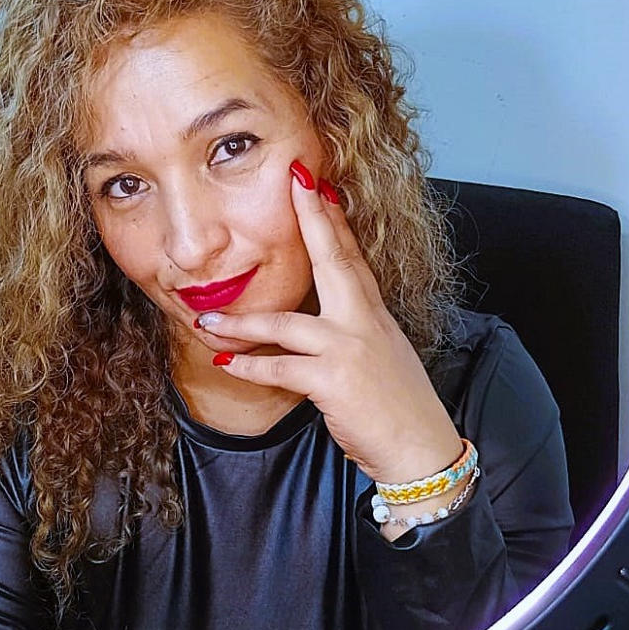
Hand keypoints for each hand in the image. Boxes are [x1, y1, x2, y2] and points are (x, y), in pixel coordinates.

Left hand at [198, 160, 462, 483]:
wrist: (421, 448)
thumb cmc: (399, 407)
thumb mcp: (381, 355)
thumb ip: (354, 330)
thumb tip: (330, 317)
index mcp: (373, 314)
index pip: (351, 256)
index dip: (333, 219)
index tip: (318, 184)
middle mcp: (363, 322)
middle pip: (333, 261)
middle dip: (312, 219)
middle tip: (294, 181)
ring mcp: (349, 348)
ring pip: (285, 324)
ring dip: (242, 321)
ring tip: (206, 319)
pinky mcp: (334, 380)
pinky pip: (280, 368)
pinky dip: (250, 366)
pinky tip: (226, 362)